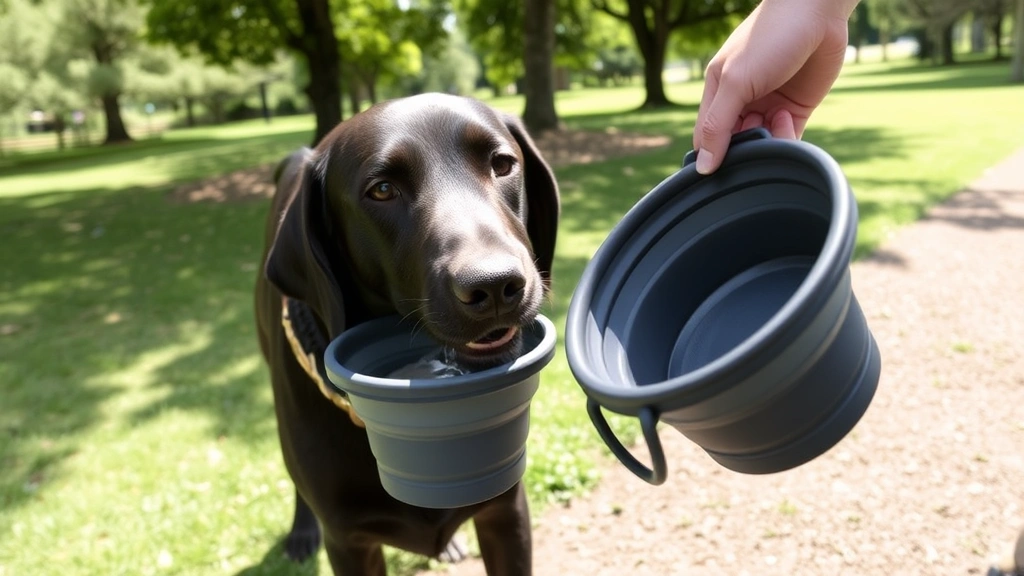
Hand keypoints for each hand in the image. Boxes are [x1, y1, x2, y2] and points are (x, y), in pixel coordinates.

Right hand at [693, 0, 859, 173]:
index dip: (710, 154)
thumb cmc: (769, 38)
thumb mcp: (735, 82)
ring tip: (776, 118)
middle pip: (734, 143)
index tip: (718, 166)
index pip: (706, 136)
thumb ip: (716, 125)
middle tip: (752, 138)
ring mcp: (769, 106)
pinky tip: (786, 118)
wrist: (817, 13)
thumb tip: (703, 166)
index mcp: (718, 91)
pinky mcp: (796, 109)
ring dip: (766, 142)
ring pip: (761, 143)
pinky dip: (786, 139)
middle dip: (741, 149)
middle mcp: (742, 102)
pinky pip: (786, 138)